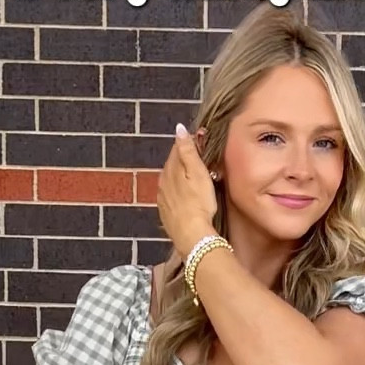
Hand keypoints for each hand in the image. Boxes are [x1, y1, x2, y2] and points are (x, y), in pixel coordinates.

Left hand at [156, 124, 217, 259]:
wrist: (191, 235)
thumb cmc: (199, 203)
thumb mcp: (197, 172)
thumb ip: (188, 150)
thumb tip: (179, 129)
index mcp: (170, 169)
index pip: (177, 149)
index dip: (190, 144)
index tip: (202, 144)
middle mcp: (162, 182)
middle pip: (173, 165)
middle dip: (185, 162)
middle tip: (202, 163)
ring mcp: (162, 198)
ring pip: (171, 181)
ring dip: (181, 178)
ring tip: (195, 181)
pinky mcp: (165, 213)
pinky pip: (171, 196)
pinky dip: (178, 193)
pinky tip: (187, 198)